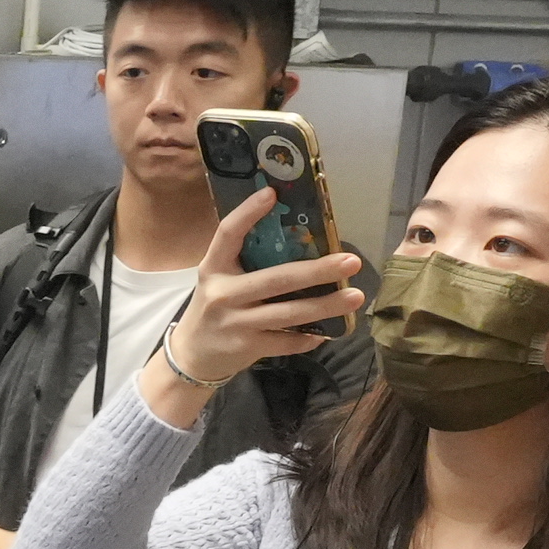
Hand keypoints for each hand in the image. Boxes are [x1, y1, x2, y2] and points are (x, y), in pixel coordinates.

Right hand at [155, 191, 366, 392]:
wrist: (192, 355)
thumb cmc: (215, 307)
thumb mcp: (220, 279)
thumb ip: (247, 261)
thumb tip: (299, 238)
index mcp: (214, 267)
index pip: (228, 234)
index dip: (248, 212)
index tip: (272, 193)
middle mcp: (223, 293)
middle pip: (276, 279)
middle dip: (317, 271)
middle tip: (350, 262)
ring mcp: (235, 322)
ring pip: (289, 313)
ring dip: (326, 305)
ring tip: (355, 296)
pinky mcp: (247, 347)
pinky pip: (286, 342)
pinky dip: (309, 337)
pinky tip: (328, 331)